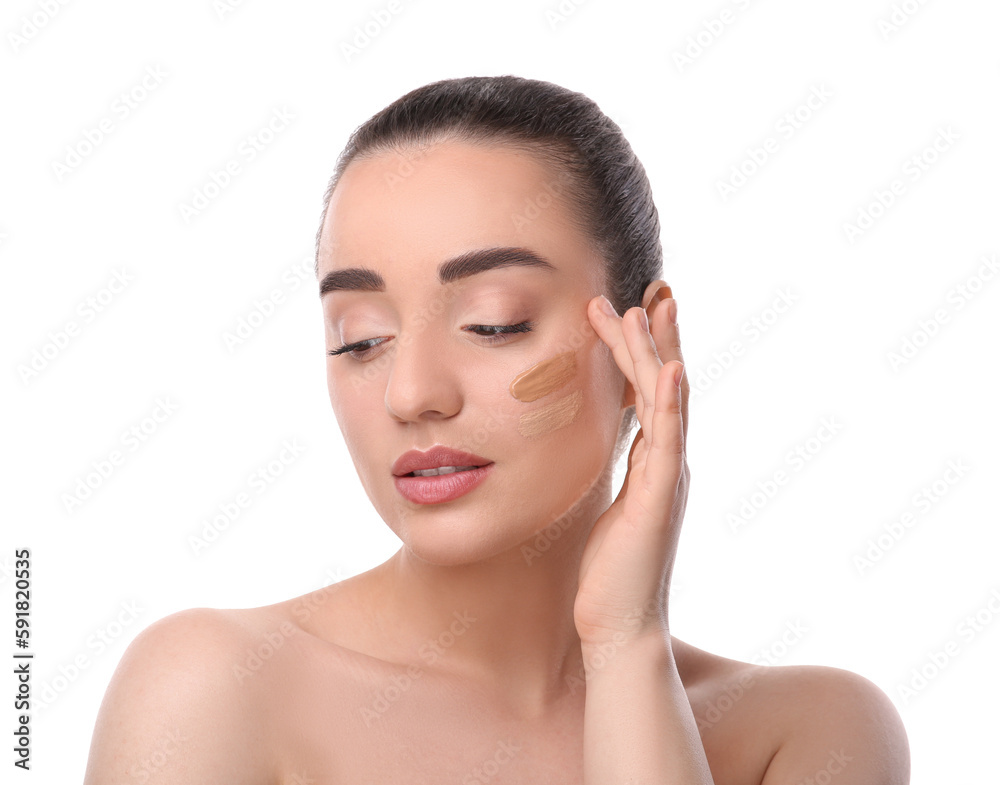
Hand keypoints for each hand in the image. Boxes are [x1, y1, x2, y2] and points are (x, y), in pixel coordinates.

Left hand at [573, 285, 689, 650]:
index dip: (642, 354)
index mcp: (653, 465)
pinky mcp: (661, 500)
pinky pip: (669, 442)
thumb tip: (596, 452)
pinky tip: (671, 370)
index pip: (650, 397)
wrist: (619, 626)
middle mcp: (668, 465)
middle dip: (654, 339)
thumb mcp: (606, 510)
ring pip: (667, 403)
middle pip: (664, 388)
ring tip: (645, 311)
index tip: (628, 315)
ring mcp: (669, 480)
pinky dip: (673, 403)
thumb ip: (612, 478)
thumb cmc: (609, 573)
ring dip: (656, 354)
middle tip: (646, 294)